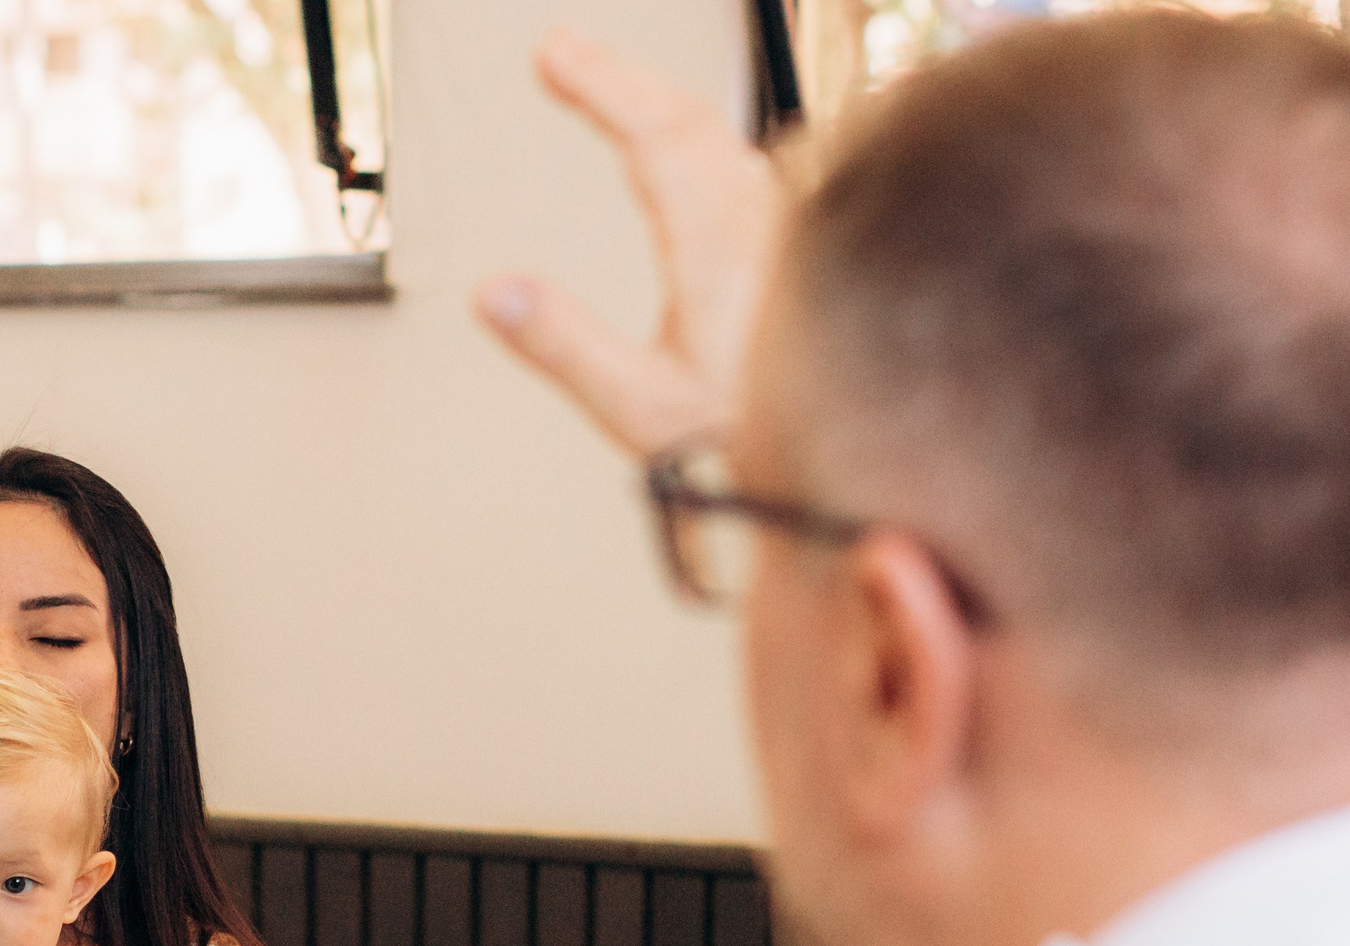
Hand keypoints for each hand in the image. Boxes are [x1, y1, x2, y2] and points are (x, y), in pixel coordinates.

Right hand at [475, 28, 783, 455]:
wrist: (854, 485)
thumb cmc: (754, 452)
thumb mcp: (639, 410)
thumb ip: (563, 344)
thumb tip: (496, 292)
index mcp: (720, 250)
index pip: (656, 135)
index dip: (601, 84)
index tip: (553, 54)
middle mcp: (769, 228)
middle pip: (693, 122)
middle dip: (626, 82)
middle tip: (568, 57)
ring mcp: (796, 239)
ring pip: (734, 144)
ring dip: (673, 112)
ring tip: (626, 100)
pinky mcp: (812, 259)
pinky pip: (760, 176)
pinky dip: (712, 150)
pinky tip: (708, 167)